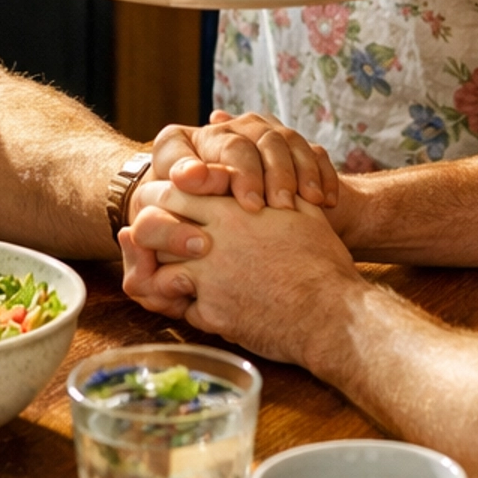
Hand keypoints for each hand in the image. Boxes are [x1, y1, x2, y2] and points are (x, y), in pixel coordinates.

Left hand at [121, 187, 360, 360]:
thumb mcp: (299, 209)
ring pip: (155, 265)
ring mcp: (210, 276)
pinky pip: (178, 306)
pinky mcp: (212, 312)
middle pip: (150, 221)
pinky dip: (181, 305)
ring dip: (157, 269)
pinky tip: (196, 304)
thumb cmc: (321, 260)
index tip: (167, 207)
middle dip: (145, 229)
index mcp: (233, 207)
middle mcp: (214, 237)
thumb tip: (252, 164)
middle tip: (152, 241)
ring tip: (168, 274)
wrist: (331, 313)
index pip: (174, 187)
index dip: (162, 195)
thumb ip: (271, 184)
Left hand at [140, 109, 339, 216]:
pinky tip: (326, 201)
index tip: (250, 205)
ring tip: (309, 202)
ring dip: (302, 172)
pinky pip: (316, 154)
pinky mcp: (296, 150)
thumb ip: (188, 184)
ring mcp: (271, 135)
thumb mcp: (187, 201)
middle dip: (275, 173)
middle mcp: (239, 128)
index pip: (231, 145)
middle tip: (279, 206)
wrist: (242, 216)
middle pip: (263, 140)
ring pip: (291, 142)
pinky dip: (324, 175)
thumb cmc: (196, 212)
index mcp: (208, 137)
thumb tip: (186, 176)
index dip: (241, 173)